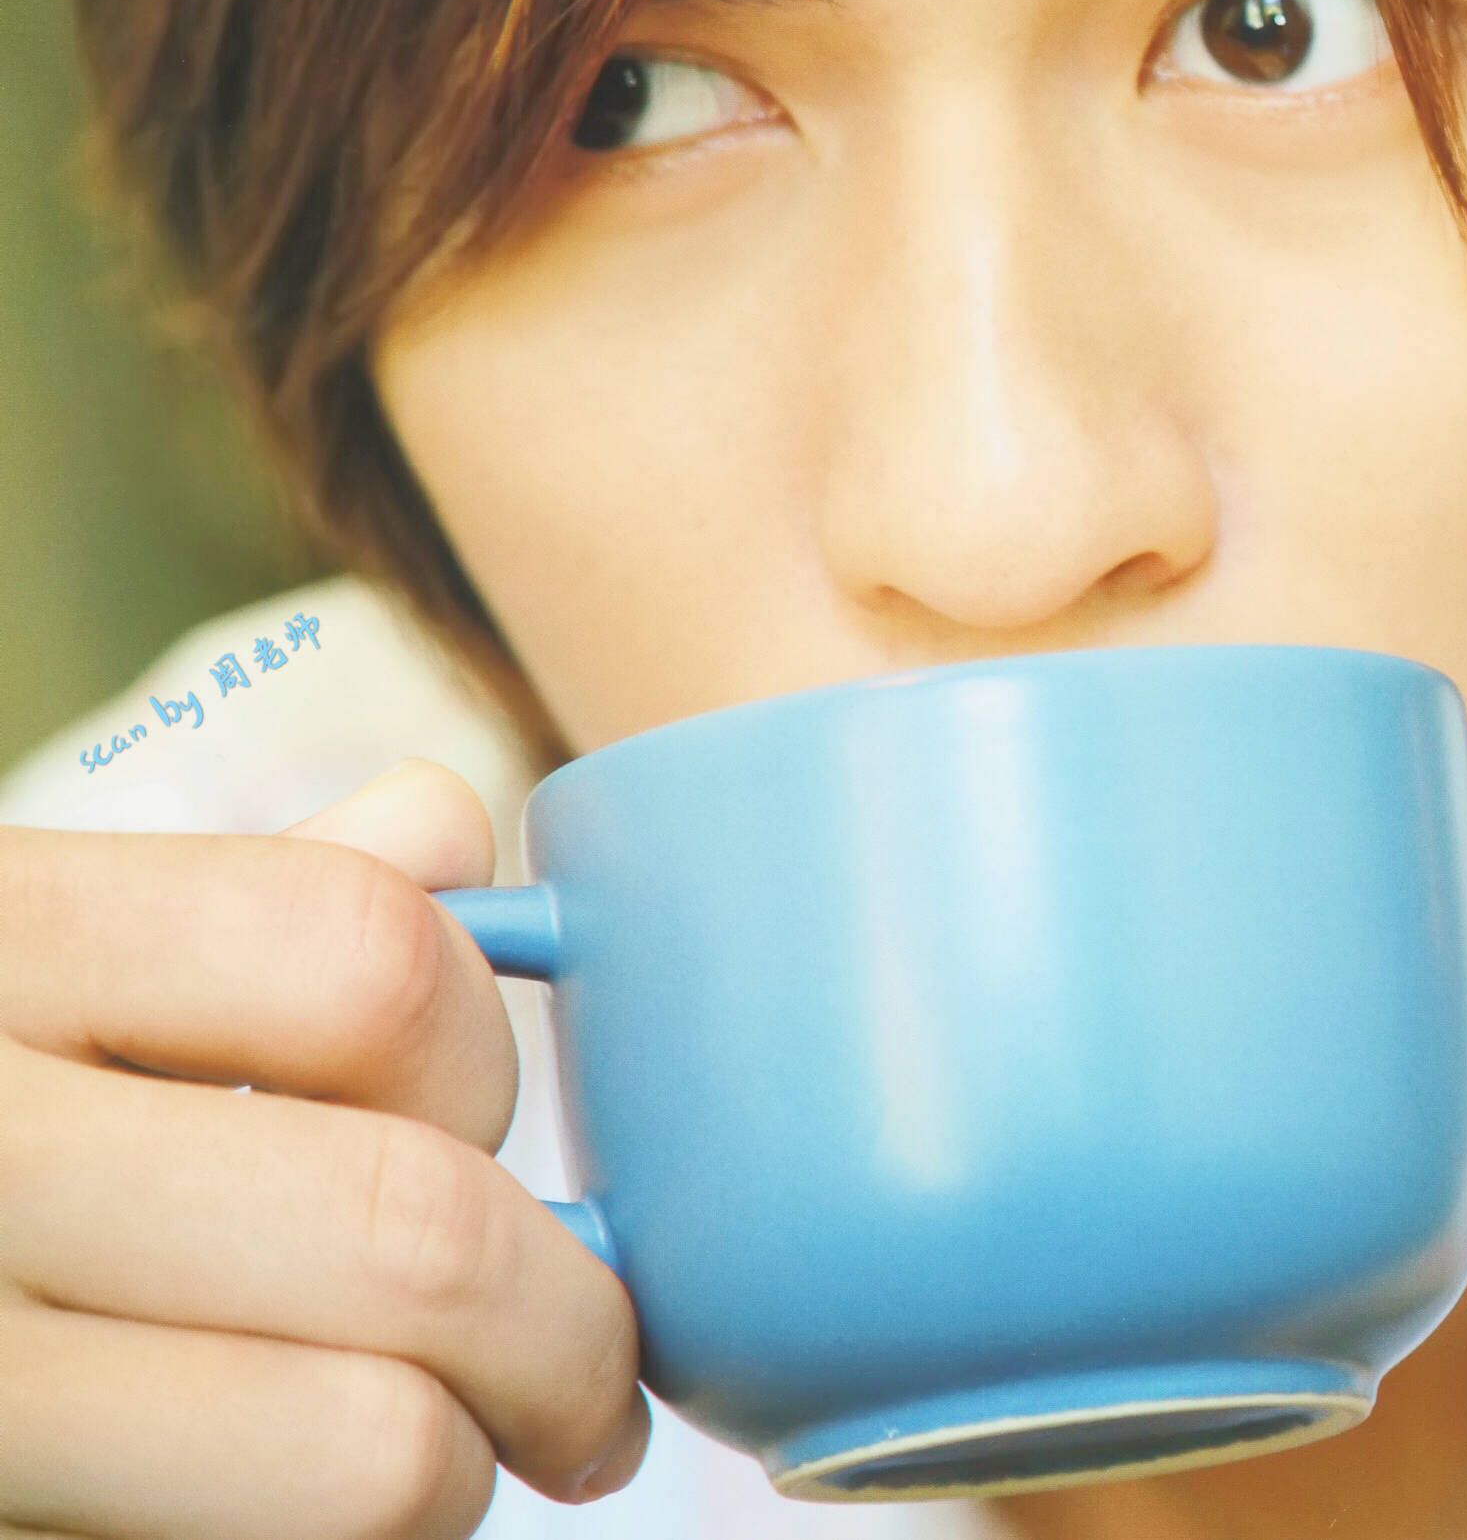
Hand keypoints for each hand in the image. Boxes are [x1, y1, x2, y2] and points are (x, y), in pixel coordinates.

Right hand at [0, 759, 649, 1537]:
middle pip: (407, 1226)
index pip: (364, 954)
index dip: (484, 1053)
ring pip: (368, 1451)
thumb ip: (244, 897)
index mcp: (8, 945)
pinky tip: (287, 1508)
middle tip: (585, 1382)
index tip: (495, 1133)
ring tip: (439, 1459)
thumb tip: (447, 819)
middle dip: (566, 1324)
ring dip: (460, 1471)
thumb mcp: (31, 954)